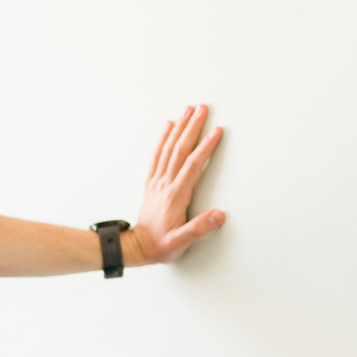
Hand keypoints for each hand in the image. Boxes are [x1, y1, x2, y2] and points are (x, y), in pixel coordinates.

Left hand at [127, 104, 225, 265]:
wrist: (137, 248)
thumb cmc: (160, 245)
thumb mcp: (181, 241)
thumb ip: (199, 228)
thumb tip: (219, 215)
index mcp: (175, 196)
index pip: (193, 165)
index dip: (205, 147)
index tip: (216, 131)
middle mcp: (165, 184)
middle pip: (180, 150)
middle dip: (192, 127)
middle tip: (203, 108)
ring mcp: (156, 182)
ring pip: (168, 148)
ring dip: (179, 127)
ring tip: (188, 110)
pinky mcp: (151, 183)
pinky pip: (156, 155)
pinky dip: (163, 138)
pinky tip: (168, 126)